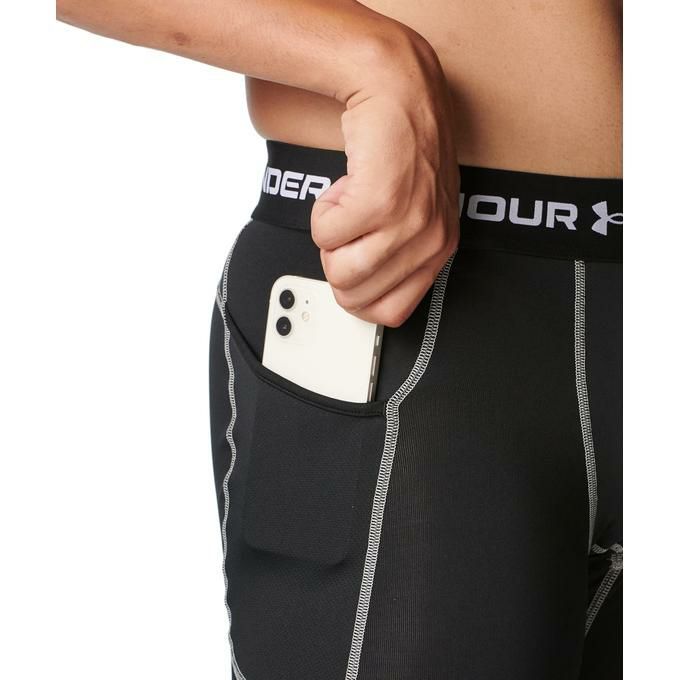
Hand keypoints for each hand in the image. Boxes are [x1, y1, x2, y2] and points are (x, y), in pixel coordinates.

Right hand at [311, 26, 458, 327]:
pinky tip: (344, 185)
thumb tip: (357, 289)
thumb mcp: (416, 213)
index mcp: (439, 250)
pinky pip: (325, 235)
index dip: (357, 296)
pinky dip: (322, 211)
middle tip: (348, 228)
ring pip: (338, 272)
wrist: (399, 92)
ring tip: (347, 204)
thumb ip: (397, 255)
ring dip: (329, 238)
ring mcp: (406, 224)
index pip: (391, 313)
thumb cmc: (403, 150)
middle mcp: (429, 241)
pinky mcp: (379, 203)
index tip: (351, 268)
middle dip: (336, 264)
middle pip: (356, 296)